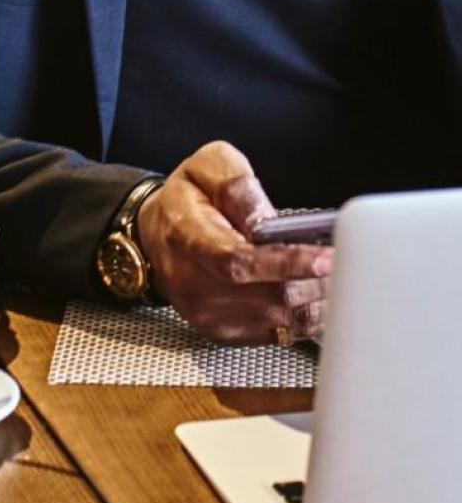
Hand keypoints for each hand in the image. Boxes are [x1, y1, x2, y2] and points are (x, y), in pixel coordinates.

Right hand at [136, 141, 332, 344]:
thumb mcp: (206, 167)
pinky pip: (279, 336)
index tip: (325, 258)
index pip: (238, 262)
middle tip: (346, 260)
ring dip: (318, 299)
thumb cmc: (186, 200)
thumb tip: (265, 219)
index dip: (286, 264)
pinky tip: (318, 295)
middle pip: (269, 297)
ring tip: (335, 275)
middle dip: (317, 281)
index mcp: (188, 238)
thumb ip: (236, 185)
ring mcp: (206, 313)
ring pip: (281, 319)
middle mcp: (192, 283)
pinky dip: (308, 317)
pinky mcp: (222, 332)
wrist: (155, 234)